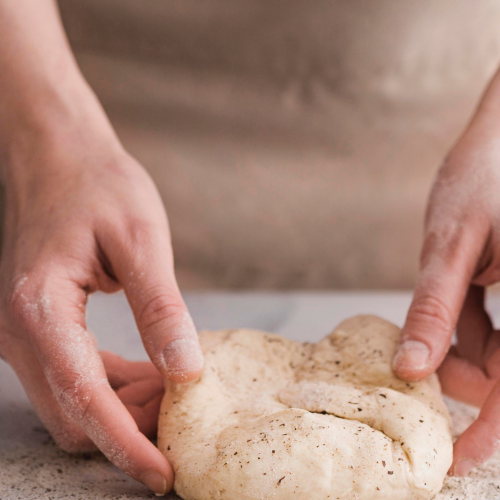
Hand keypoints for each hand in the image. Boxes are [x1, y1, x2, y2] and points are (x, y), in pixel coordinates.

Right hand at [0, 117, 202, 494]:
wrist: (60, 157)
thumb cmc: (98, 185)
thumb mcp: (141, 240)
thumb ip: (161, 308)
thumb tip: (186, 370)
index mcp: (40, 310)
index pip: (84, 399)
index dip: (127, 444)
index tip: (165, 475)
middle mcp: (19, 331)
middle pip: (74, 414)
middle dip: (130, 428)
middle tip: (184, 416)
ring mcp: (23, 332)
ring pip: (73, 401)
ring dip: (123, 408)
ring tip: (174, 389)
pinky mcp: (38, 326)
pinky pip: (74, 376)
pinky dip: (113, 386)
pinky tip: (150, 371)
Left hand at [392, 76, 499, 476]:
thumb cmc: (485, 172)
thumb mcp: (452, 243)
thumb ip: (436, 308)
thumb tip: (413, 368)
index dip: (493, 431)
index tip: (458, 459)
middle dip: (468, 383)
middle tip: (425, 390)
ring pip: (496, 349)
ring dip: (460, 355)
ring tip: (422, 346)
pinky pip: (491, 323)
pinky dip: (463, 330)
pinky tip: (442, 324)